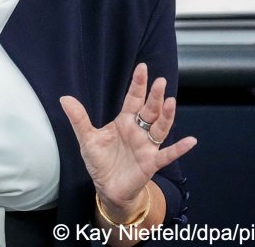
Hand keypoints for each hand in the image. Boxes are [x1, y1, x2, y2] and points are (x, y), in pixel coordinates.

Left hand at [60, 63, 196, 220]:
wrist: (107, 187)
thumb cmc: (100, 161)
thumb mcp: (87, 139)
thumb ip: (79, 119)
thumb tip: (64, 98)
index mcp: (124, 121)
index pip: (133, 99)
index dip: (138, 84)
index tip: (142, 67)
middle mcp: (138, 131)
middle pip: (150, 110)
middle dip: (155, 96)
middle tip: (161, 81)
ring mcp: (147, 146)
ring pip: (160, 127)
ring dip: (167, 116)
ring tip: (172, 102)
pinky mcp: (151, 162)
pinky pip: (167, 154)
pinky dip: (179, 148)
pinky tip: (190, 141)